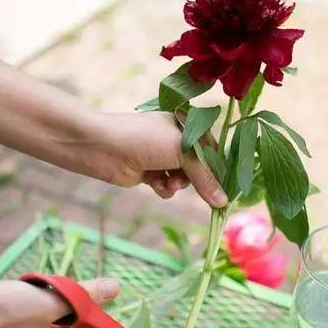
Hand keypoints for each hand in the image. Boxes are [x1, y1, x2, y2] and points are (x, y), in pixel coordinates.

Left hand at [89, 111, 227, 207]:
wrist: (102, 146)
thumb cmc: (145, 139)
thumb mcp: (182, 153)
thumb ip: (205, 178)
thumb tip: (223, 202)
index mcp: (188, 125)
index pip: (214, 150)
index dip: (218, 171)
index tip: (226, 190)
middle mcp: (177, 139)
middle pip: (200, 168)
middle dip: (196, 180)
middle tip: (202, 194)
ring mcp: (162, 156)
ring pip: (184, 179)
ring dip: (178, 185)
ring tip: (170, 183)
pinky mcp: (150, 172)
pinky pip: (167, 186)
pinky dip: (164, 188)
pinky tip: (155, 185)